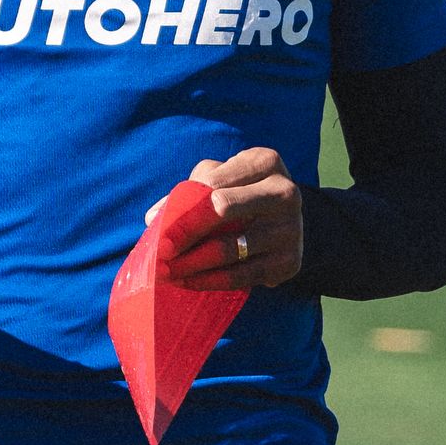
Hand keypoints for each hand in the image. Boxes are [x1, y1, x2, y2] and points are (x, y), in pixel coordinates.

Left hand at [164, 145, 303, 291]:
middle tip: (161, 253)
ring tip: (169, 271)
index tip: (158, 230)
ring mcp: (291, 228)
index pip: (214, 185)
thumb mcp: (219, 179)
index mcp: (265, 162)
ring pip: (230, 249)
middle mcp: (285, 192)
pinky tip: (190, 281)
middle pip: (223, 210)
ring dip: (193, 264)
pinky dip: (212, 281)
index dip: (184, 208)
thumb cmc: (239, 193)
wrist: (282, 220)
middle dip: (186, 234)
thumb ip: (187, 193)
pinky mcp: (290, 261)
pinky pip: (242, 276)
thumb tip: (154, 218)